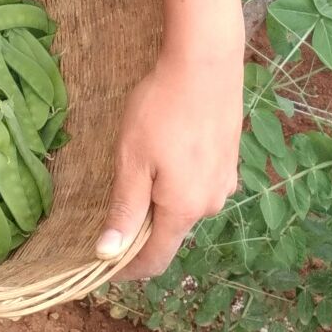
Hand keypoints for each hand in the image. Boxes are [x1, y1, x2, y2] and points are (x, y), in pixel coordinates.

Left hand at [95, 43, 243, 279]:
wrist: (205, 63)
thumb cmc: (161, 109)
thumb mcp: (132, 160)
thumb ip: (124, 210)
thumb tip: (108, 254)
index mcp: (184, 209)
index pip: (155, 259)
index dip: (127, 268)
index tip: (101, 265)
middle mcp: (211, 203)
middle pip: (170, 232)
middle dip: (142, 231)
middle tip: (111, 211)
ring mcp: (225, 181)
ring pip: (186, 207)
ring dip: (161, 203)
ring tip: (139, 175)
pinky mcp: (230, 160)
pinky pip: (200, 185)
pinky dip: (179, 183)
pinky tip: (167, 155)